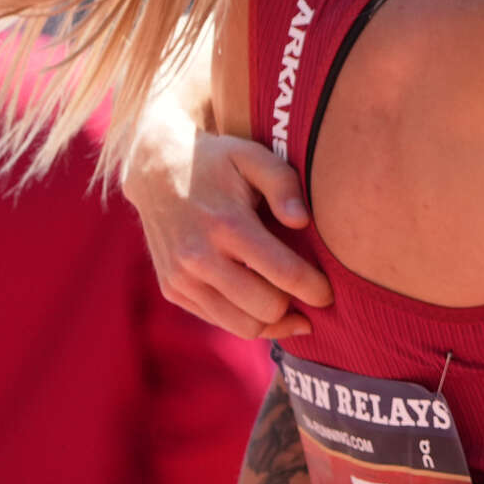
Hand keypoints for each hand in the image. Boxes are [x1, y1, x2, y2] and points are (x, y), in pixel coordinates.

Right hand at [123, 105, 332, 338]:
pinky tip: (260, 301)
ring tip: (291, 306)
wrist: (154, 169)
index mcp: (227, 224)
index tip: (329, 292)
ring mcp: (182, 278)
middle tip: (309, 294)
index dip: (316, 290)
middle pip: (266, 308)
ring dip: (273, 320)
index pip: (284, 274)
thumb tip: (302, 220)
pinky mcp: (172, 290)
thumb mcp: (252, 156)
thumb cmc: (217, 162)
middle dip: (296, 305)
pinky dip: (245, 317)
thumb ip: (283, 184)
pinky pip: (220, 321)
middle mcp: (199, 257)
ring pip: (244, 326)